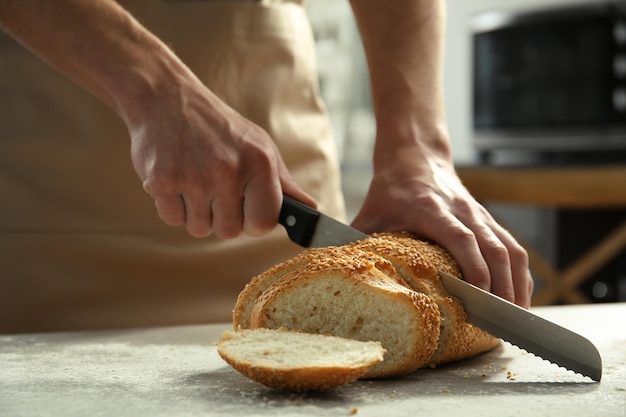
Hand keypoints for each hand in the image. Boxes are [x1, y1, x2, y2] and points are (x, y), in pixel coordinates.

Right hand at [127, 71, 314, 238]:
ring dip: (196, 213)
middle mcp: (228, 172)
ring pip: (198, 229)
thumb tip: (311, 209)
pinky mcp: (162, 181)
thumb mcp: (260, 146)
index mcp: (259, 164)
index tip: (246, 211)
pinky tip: (176, 179)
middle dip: (221, 218)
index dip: (254, 223)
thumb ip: (283, 182)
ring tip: (194, 181)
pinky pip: (172, 219)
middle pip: (228, 232)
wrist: (166, 97)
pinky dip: (172, 206)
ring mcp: (194, 178)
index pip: (263, 223)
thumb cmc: (219, 126)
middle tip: (215, 191)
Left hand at [351, 141, 532, 307]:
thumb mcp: (370, 212)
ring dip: (516, 282)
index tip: (481, 296)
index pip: (462, 238)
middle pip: (493, 248)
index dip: (475, 267)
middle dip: (502, 286)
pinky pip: (513, 246)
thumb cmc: (390, 188)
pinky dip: (520, 272)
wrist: (414, 156)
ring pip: (510, 248)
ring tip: (516, 316)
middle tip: (501, 321)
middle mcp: (462, 210)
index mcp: (431, 209)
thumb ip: (356, 241)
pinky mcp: (487, 219)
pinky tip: (519, 295)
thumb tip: (341, 274)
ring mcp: (479, 214)